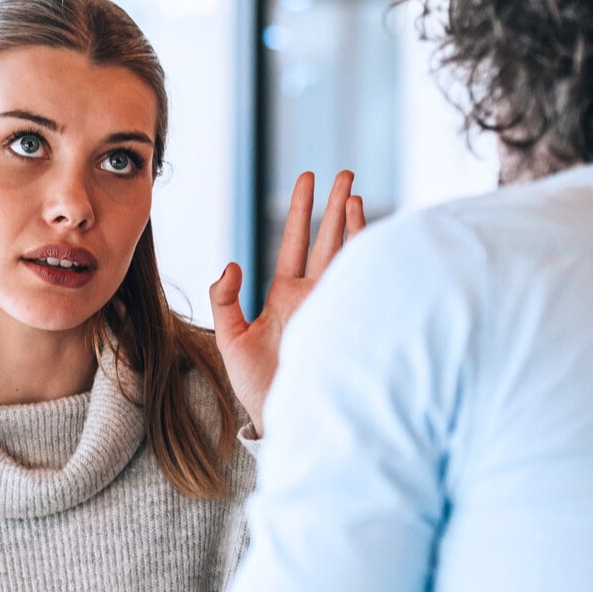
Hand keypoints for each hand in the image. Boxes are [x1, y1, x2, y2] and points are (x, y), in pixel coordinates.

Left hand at [210, 170, 364, 434]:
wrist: (284, 419)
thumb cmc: (258, 387)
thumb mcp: (230, 339)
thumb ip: (224, 299)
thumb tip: (230, 263)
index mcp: (285, 295)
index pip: (295, 241)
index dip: (301, 209)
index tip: (308, 177)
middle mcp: (313, 295)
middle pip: (327, 239)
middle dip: (336, 205)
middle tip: (346, 172)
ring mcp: (333, 305)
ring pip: (346, 254)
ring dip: (352, 223)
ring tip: (355, 192)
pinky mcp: (347, 319)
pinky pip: (358, 280)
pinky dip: (364, 254)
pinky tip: (368, 229)